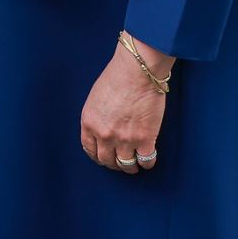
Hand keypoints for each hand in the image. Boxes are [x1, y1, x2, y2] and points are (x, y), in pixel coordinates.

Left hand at [80, 33, 171, 175]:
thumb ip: (97, 117)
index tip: (104, 158)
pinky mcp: (145, 140)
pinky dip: (147, 163)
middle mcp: (104, 135)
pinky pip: (146, 161)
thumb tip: (103, 129)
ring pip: (126, 166)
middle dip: (113, 163)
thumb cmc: (117, 77)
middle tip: (120, 161)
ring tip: (134, 163)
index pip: (89, 149)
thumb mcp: (96, 98)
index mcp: (89, 123)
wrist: (137, 71)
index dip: (97, 156)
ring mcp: (124, 139)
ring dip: (130, 167)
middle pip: (107, 161)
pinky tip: (148, 158)